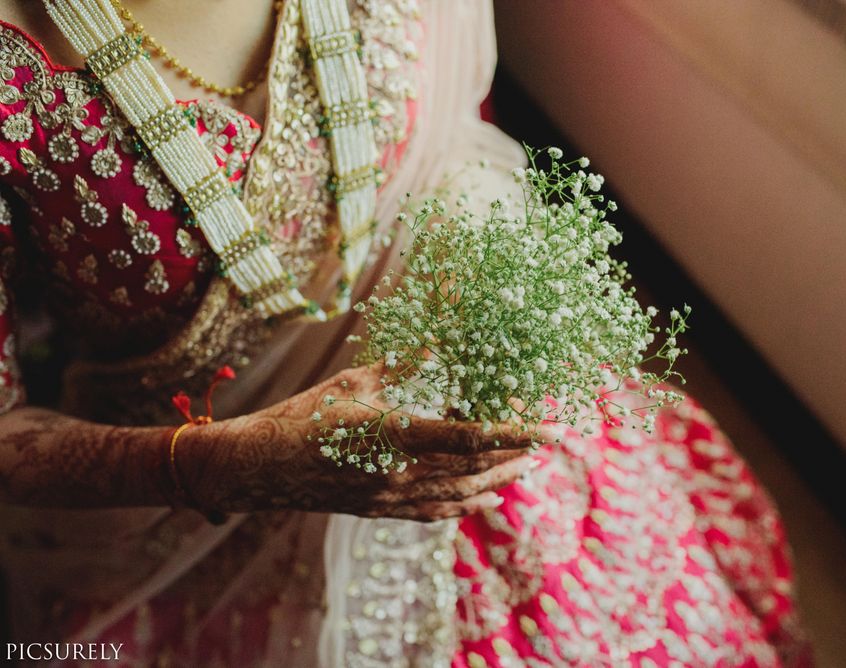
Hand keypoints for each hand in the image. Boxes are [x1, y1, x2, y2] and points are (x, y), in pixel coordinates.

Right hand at [178, 364, 539, 520]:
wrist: (255, 469)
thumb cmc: (300, 417)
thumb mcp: (354, 384)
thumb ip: (402, 367)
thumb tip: (441, 342)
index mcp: (393, 436)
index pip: (469, 437)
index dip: (513, 432)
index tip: (547, 427)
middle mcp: (398, 474)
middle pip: (474, 468)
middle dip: (515, 453)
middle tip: (545, 440)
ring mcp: (390, 498)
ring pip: (460, 494)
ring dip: (499, 480)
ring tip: (527, 466)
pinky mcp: (380, 510)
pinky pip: (434, 512)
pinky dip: (466, 505)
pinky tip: (486, 499)